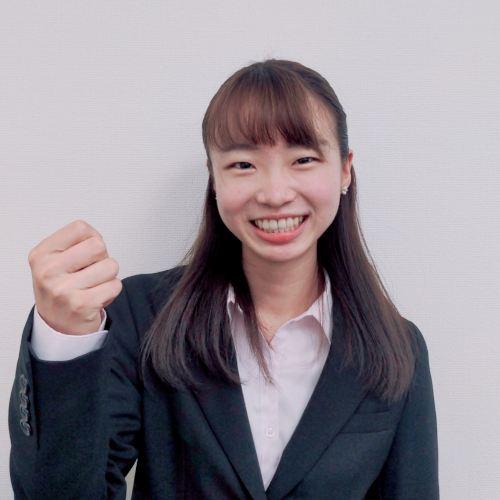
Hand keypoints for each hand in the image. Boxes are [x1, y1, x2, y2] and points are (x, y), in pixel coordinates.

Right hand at [29, 220, 121, 334]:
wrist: (57, 327)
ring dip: (108, 276)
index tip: (85, 253)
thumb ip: (74, 243)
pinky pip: (115, 285)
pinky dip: (111, 291)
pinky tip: (96, 298)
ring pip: (111, 265)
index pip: (80, 228)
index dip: (91, 238)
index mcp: (41, 254)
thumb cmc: (61, 288)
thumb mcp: (55, 261)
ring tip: (93, 286)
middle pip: (98, 246)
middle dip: (101, 258)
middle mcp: (48, 271)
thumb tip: (96, 237)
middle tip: (90, 272)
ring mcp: (63, 289)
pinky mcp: (81, 305)